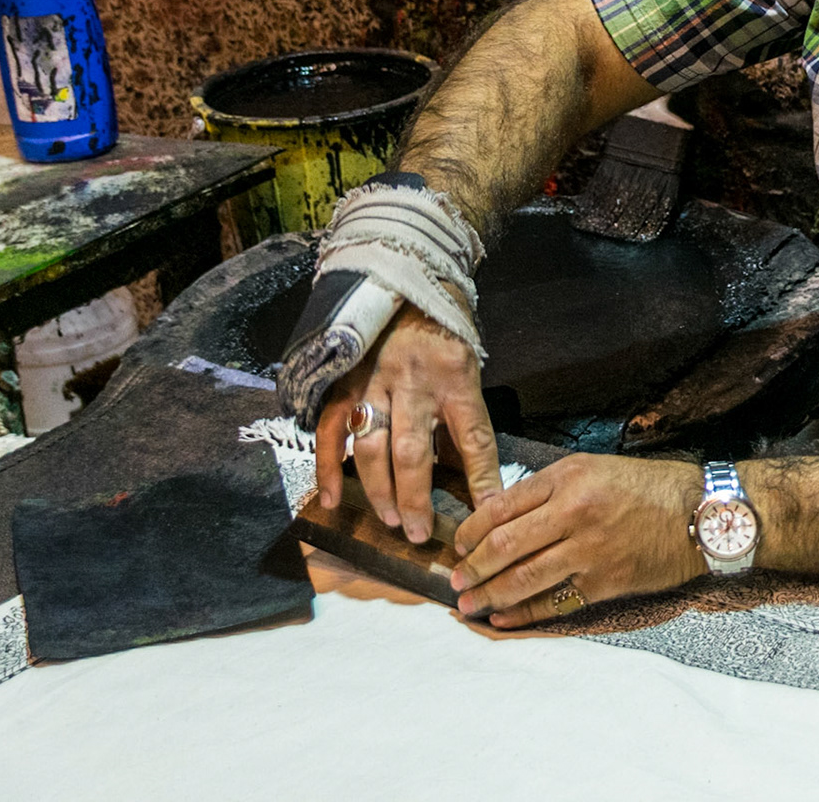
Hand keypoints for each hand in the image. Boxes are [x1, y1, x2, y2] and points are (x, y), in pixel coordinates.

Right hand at [316, 302, 500, 543]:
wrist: (404, 285)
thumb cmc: (442, 337)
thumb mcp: (468, 370)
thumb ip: (465, 420)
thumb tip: (476, 480)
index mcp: (456, 378)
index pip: (474, 437)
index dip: (483, 478)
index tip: (489, 513)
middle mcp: (414, 382)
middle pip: (412, 451)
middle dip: (415, 498)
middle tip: (417, 533)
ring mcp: (373, 382)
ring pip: (372, 446)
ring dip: (378, 489)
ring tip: (390, 520)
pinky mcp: (343, 383)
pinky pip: (332, 431)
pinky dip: (329, 467)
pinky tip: (332, 500)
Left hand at [449, 453, 706, 627]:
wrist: (702, 514)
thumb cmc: (649, 487)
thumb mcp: (595, 469)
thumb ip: (550, 488)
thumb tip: (502, 516)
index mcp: (568, 478)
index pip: (501, 506)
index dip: (471, 530)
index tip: (458, 544)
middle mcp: (574, 512)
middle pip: (504, 545)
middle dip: (471, 568)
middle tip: (454, 582)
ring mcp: (589, 551)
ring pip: (523, 578)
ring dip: (489, 595)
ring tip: (469, 605)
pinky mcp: (604, 582)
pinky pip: (553, 602)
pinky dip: (523, 613)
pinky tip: (504, 617)